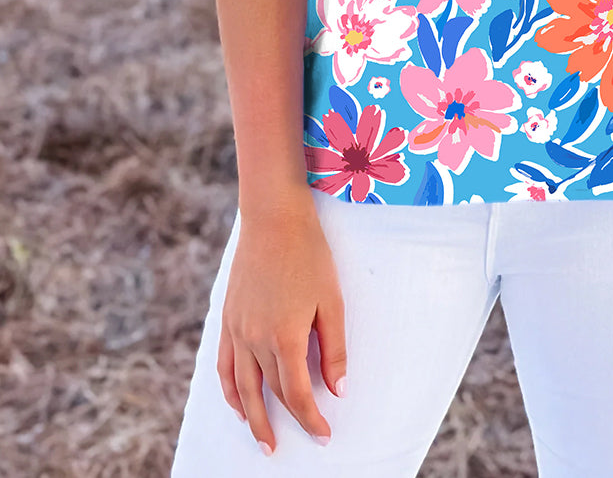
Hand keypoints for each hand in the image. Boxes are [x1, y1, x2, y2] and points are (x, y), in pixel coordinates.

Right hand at [217, 190, 346, 455]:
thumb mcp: (331, 301)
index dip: (310, 419)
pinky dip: (230, 390)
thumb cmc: (309, 255)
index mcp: (285, 337)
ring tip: (262, 440)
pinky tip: (238, 403)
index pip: (296, 393)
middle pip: (271, 391)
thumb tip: (339, 389)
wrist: (274, 218)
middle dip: (286, 421)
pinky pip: (225, 365)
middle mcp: (256, 339)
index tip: (323, 435)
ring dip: (252, 417)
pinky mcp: (228, 318)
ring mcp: (238, 329)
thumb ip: (334, 349)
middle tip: (295, 444)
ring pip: (243, 387)